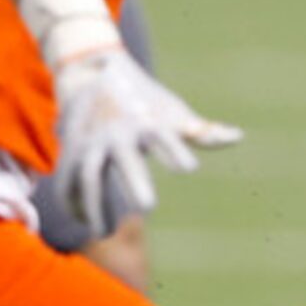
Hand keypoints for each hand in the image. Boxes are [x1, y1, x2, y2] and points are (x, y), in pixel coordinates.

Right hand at [52, 46, 243, 232]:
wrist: (90, 73)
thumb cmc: (142, 100)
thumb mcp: (171, 114)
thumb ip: (201, 132)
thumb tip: (238, 137)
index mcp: (145, 121)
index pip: (162, 135)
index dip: (175, 149)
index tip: (190, 168)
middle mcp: (117, 132)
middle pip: (124, 158)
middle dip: (135, 180)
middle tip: (150, 207)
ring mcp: (90, 143)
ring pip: (88, 176)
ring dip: (96, 205)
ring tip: (106, 232)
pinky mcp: (71, 152)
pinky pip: (68, 182)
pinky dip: (74, 204)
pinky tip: (86, 222)